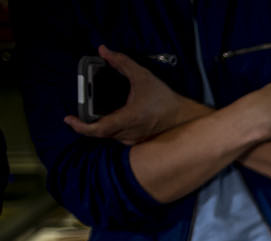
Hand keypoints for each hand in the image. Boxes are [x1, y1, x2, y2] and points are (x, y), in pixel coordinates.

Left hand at [64, 45, 196, 144]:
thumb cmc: (164, 98)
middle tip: (79, 112)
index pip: (98, 129)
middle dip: (88, 122)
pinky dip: (111, 128)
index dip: (80, 126)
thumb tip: (103, 50)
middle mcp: (128, 134)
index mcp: (127, 119)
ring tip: (93, 114)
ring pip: (109, 135)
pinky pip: (118, 137)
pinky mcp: (138, 142)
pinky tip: (111, 119)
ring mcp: (133, 140)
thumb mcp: (142, 76)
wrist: (183, 117)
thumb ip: (121, 62)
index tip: (68, 119)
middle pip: (100, 132)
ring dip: (100, 126)